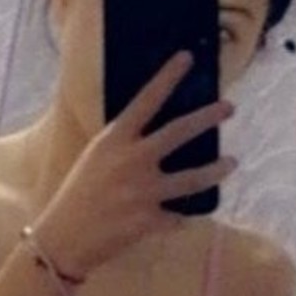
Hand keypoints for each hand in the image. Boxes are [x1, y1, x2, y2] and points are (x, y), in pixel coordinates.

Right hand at [32, 50, 236, 279]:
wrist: (64, 238)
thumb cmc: (78, 195)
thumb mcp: (96, 158)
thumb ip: (123, 144)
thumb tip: (155, 132)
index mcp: (114, 140)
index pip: (146, 100)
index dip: (168, 76)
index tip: (188, 57)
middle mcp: (132, 161)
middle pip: (180, 131)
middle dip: (208, 117)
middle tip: (229, 107)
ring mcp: (143, 192)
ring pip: (193, 178)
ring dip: (216, 169)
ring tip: (232, 162)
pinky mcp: (149, 220)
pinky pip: (178, 216)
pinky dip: (181, 216)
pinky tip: (185, 216)